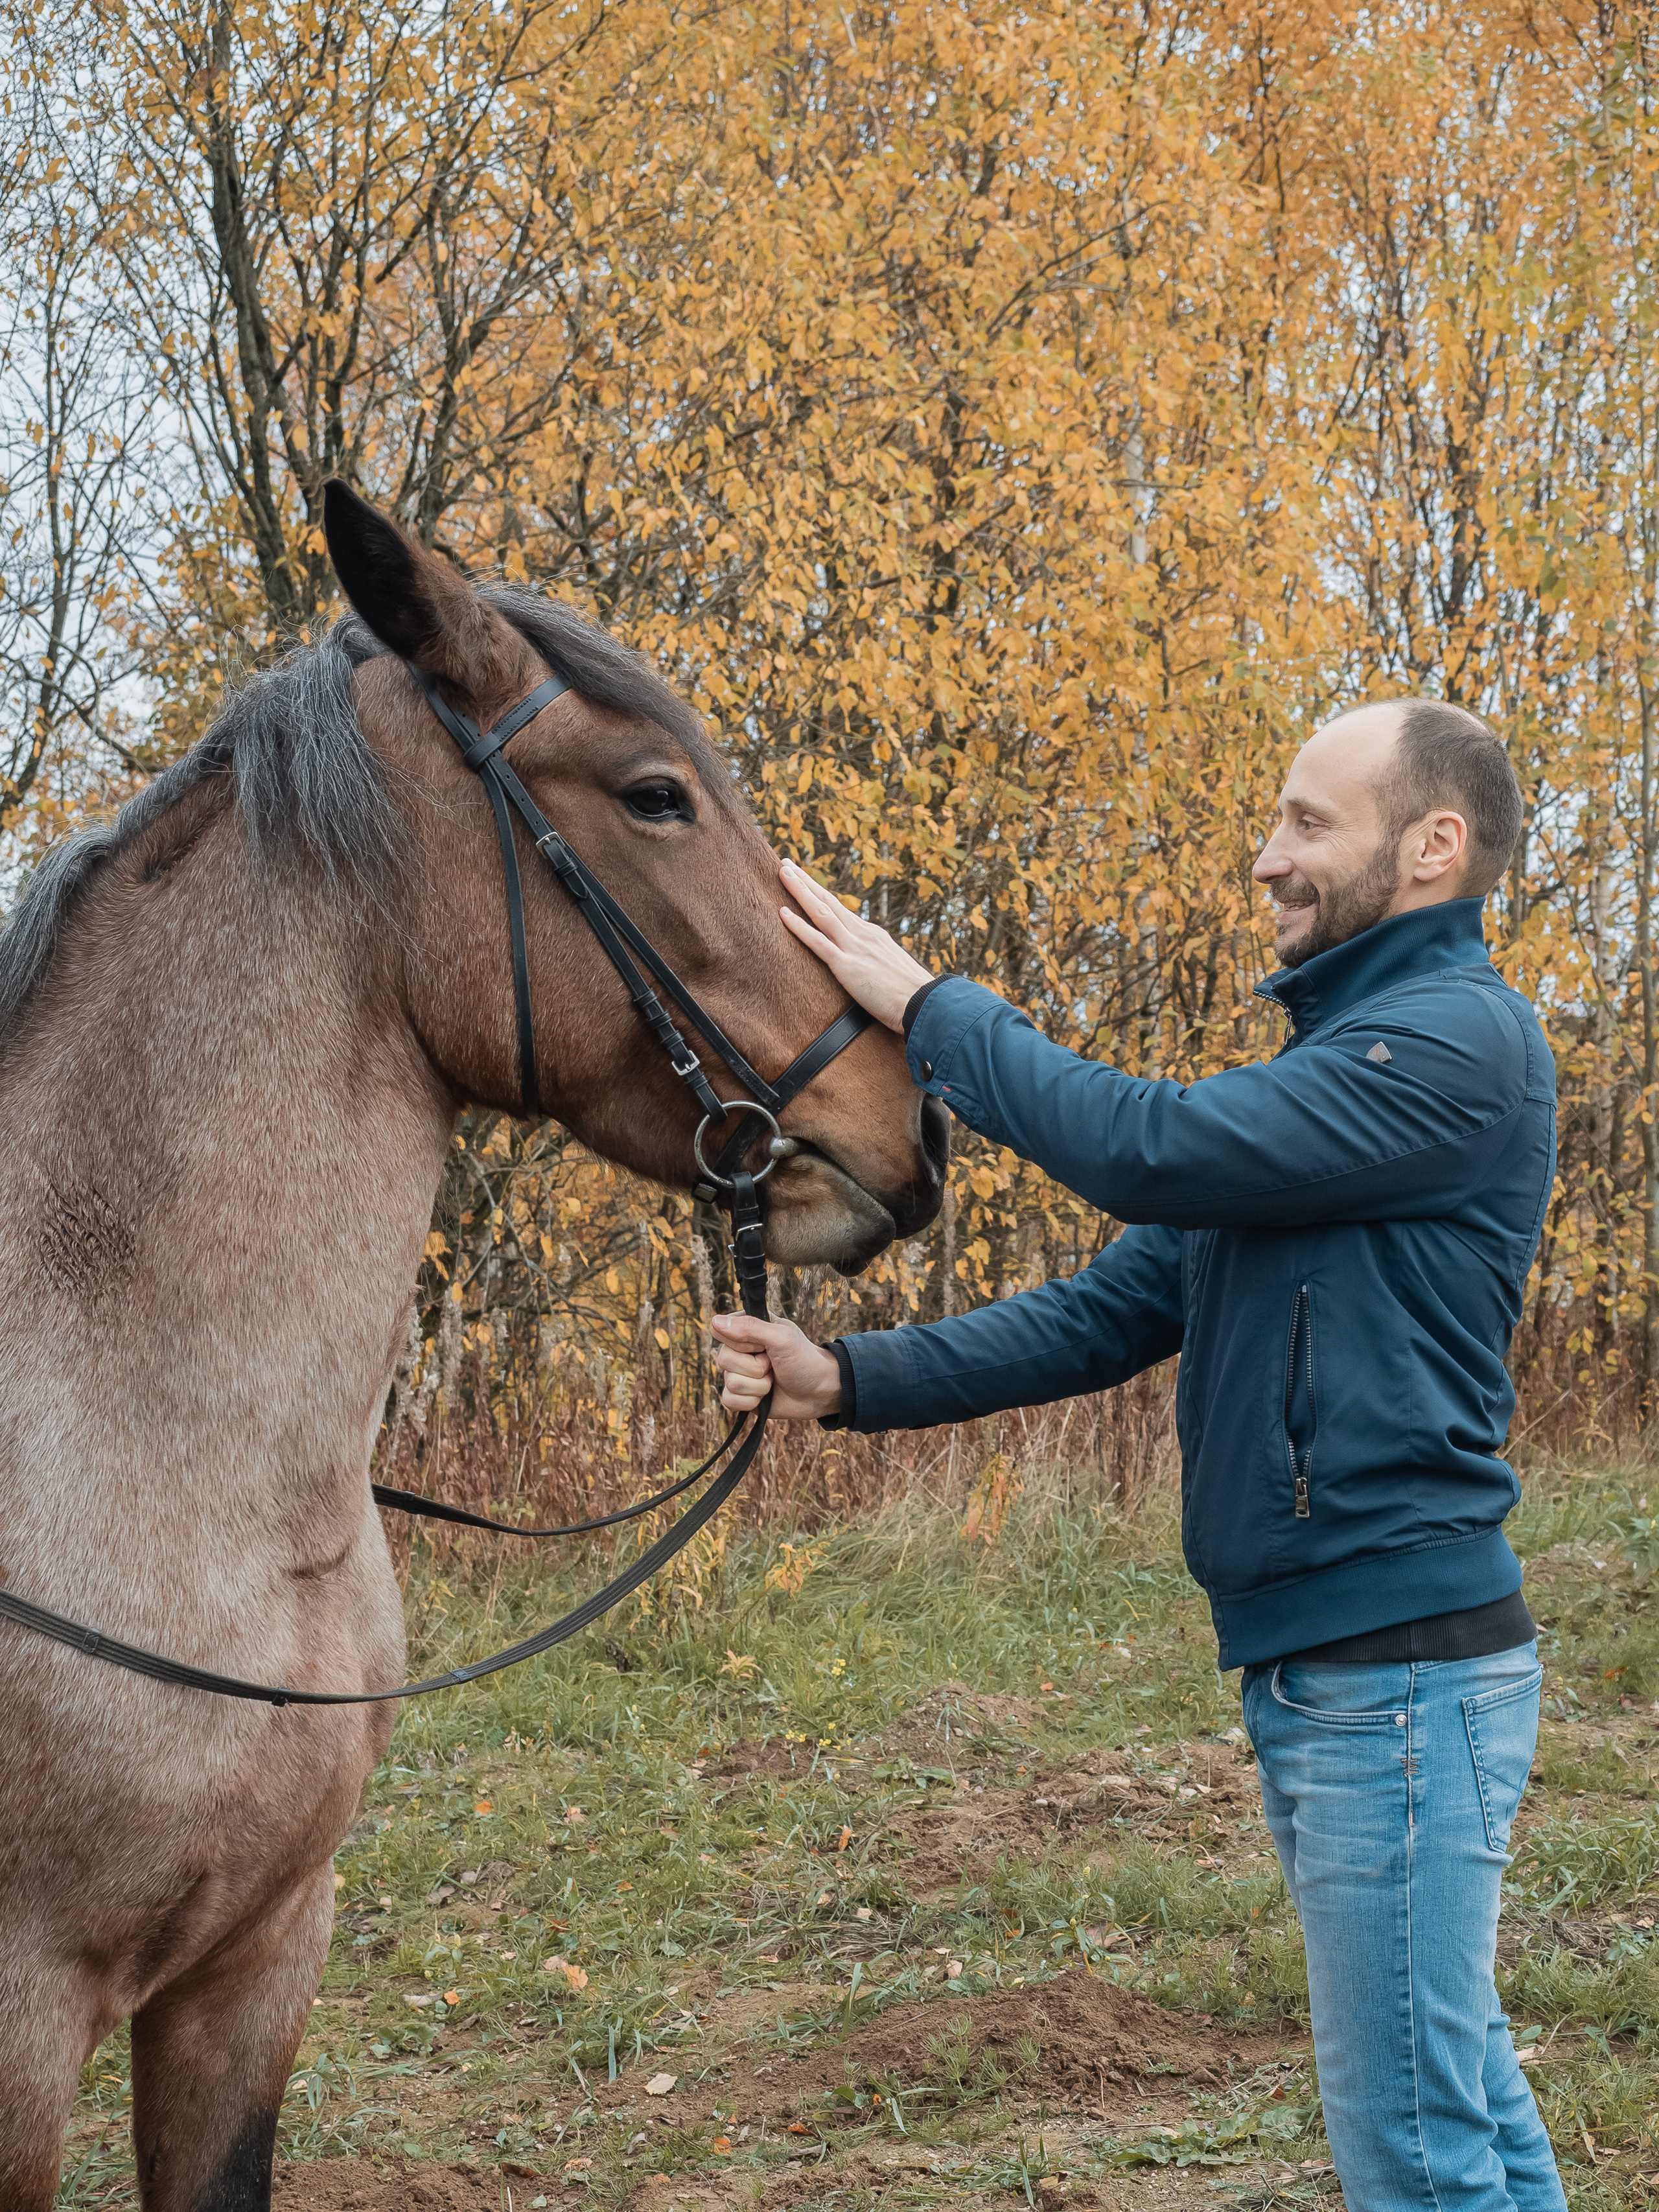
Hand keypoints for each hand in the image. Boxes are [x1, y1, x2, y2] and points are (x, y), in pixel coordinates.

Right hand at [710, 1311, 842, 1419]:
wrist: (819, 1392)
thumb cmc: (804, 1360)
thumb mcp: (781, 1337)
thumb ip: (750, 1327)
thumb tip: (714, 1321)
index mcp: (747, 1328)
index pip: (721, 1331)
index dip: (743, 1343)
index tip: (763, 1345)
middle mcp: (739, 1350)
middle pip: (723, 1359)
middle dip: (754, 1368)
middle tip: (773, 1365)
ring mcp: (739, 1373)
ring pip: (729, 1383)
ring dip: (758, 1386)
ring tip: (773, 1380)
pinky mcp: (740, 1396)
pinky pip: (729, 1401)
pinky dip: (751, 1402)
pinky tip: (765, 1397)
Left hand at [778, 858, 934, 1032]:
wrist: (925, 1003)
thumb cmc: (911, 994)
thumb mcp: (892, 969)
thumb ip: (875, 961)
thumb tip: (867, 965)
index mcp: (872, 935)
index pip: (840, 910)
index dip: (821, 894)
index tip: (805, 880)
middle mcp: (862, 934)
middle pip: (828, 902)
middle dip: (806, 882)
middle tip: (786, 863)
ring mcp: (854, 947)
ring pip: (821, 912)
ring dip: (800, 891)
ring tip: (782, 872)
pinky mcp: (847, 966)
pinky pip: (818, 942)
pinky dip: (799, 926)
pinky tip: (783, 913)